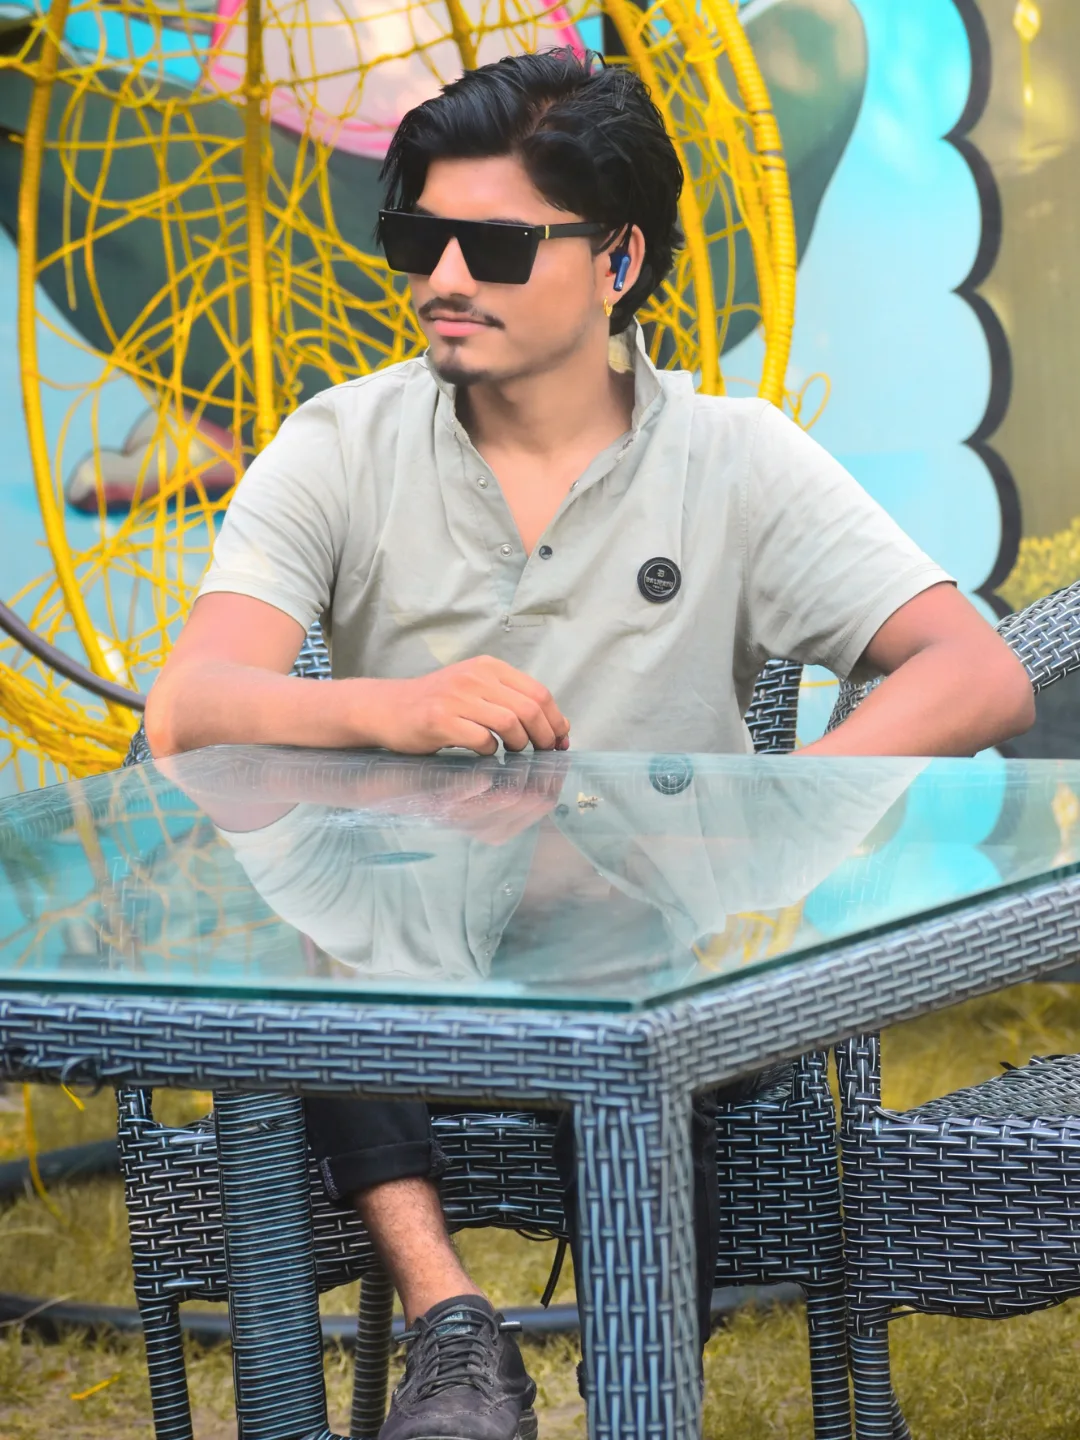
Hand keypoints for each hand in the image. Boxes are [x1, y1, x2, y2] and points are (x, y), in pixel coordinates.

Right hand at [360, 657, 570, 755]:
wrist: (388, 707)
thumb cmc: (437, 704)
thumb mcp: (476, 690)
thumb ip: (512, 701)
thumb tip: (558, 726)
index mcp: (489, 667)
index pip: (538, 692)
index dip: (555, 720)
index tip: (560, 739)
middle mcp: (474, 677)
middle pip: (529, 708)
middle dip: (544, 736)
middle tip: (544, 752)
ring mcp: (456, 697)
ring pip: (510, 723)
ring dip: (519, 744)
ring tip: (513, 751)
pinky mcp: (440, 720)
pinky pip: (482, 739)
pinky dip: (491, 751)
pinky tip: (485, 752)